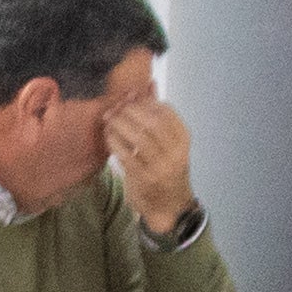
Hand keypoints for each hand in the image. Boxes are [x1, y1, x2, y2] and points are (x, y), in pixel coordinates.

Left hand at [101, 94, 195, 240]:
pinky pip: (127, 156)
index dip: (146, 101)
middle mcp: (175, 151)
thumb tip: (150, 84)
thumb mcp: (168, 143)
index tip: (130, 96)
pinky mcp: (144, 178)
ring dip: (120, 125)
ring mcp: (160, 166)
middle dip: (130, 111)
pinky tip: (108, 136)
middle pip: (152, 122)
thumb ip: (157, 115)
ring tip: (109, 119)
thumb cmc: (165, 170)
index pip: (166, 112)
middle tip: (114, 107)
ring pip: (139, 138)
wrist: (168, 206)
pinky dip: (115, 143)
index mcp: (183, 139)